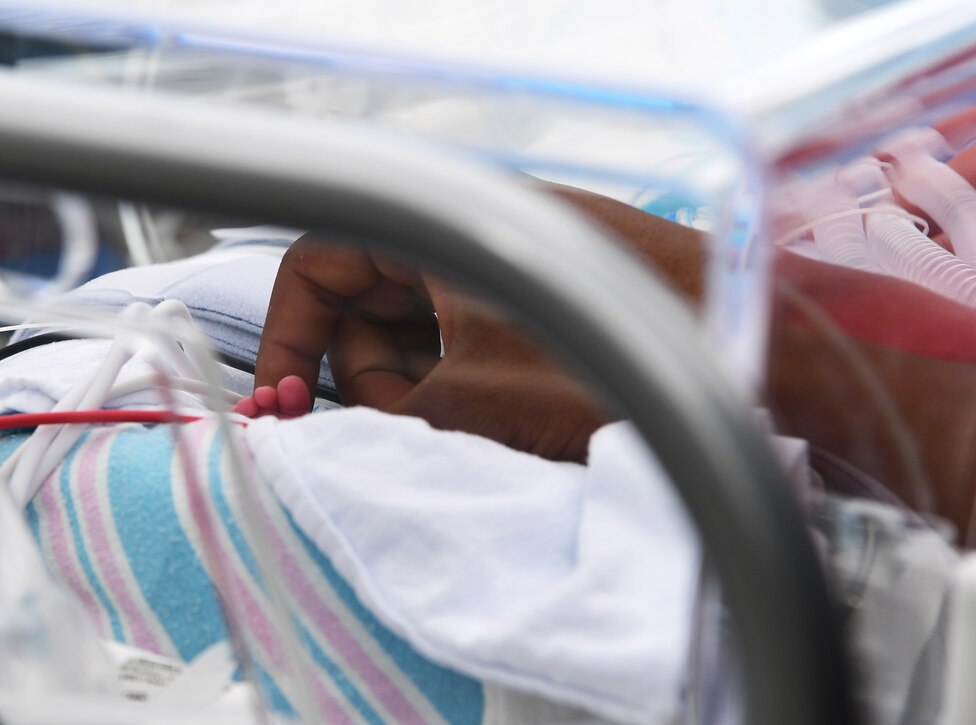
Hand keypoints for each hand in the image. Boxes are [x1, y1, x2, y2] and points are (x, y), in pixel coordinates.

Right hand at [248, 234, 606, 461]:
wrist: (739, 357)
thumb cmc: (612, 362)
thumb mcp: (468, 400)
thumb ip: (379, 413)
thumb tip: (317, 421)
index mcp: (433, 228)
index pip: (317, 266)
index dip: (287, 335)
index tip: (280, 402)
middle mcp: (460, 238)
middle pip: (362, 304)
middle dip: (357, 373)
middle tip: (383, 431)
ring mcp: (499, 271)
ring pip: (412, 330)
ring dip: (411, 387)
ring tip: (456, 430)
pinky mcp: (533, 305)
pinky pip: (461, 341)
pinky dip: (453, 384)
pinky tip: (487, 422)